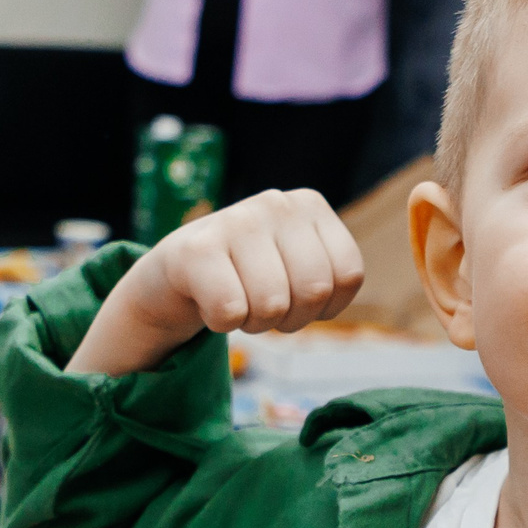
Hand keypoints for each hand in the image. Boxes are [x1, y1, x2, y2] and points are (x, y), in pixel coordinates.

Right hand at [68, 189, 364, 376]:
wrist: (174, 277)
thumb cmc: (248, 278)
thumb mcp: (300, 267)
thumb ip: (334, 276)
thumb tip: (353, 290)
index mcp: (309, 206)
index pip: (348, 276)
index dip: (326, 307)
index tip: (297, 298)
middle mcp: (276, 203)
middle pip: (314, 292)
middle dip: (291, 318)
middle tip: (264, 305)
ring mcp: (235, 220)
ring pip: (273, 305)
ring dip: (255, 322)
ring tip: (238, 301)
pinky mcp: (195, 248)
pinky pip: (230, 310)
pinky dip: (222, 323)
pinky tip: (210, 301)